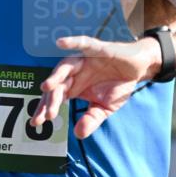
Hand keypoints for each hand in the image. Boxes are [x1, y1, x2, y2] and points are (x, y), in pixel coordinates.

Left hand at [30, 35, 161, 138]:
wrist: (139, 68)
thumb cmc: (119, 85)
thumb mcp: (105, 108)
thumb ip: (91, 119)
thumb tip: (78, 134)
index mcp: (74, 86)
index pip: (55, 98)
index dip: (45, 109)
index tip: (36, 123)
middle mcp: (75, 73)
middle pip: (58, 85)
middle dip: (50, 100)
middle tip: (47, 115)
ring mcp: (85, 60)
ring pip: (66, 66)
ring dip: (56, 76)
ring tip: (47, 87)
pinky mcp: (97, 49)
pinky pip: (84, 44)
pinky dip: (73, 42)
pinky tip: (61, 42)